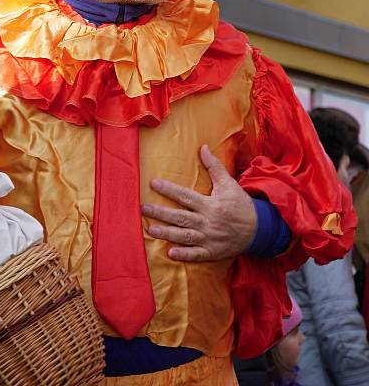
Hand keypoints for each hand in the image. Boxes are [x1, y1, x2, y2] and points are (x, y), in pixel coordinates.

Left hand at [140, 145, 256, 261]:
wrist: (260, 229)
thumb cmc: (241, 204)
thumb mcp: (229, 184)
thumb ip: (214, 167)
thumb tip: (203, 147)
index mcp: (210, 205)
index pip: (185, 196)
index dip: (169, 189)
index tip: (153, 183)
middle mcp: (208, 222)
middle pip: (181, 217)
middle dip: (161, 213)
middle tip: (143, 208)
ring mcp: (210, 238)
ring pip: (185, 236)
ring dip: (168, 234)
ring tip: (151, 229)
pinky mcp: (213, 252)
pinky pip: (197, 255)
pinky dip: (184, 255)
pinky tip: (171, 253)